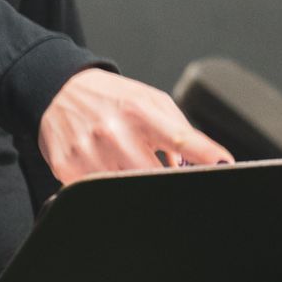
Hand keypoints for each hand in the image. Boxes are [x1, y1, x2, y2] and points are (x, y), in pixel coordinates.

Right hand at [37, 68, 230, 182]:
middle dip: (167, 183)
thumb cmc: (109, 97)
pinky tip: (103, 170)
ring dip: (133, 186)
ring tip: (128, 167)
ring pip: (125, 190)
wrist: (57, 88)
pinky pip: (96, 193)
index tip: (224, 167)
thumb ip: (180, 129)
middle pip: (154, 177)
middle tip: (167, 180)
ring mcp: (89, 152)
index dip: (206, 156)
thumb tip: (198, 164)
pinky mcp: (67, 168)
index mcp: (139, 112)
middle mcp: (113, 131)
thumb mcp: (148, 99)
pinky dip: (107, 188)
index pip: (182, 139)